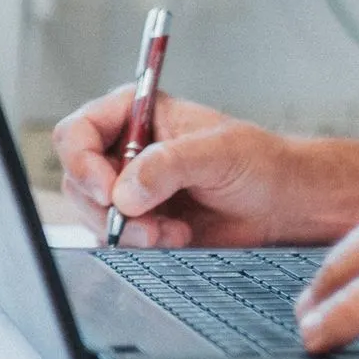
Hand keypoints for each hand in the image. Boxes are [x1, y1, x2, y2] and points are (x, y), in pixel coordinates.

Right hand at [52, 86, 319, 247]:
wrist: (281, 204)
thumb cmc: (258, 162)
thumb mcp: (218, 152)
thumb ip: (169, 164)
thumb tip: (124, 192)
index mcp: (136, 113)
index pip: (77, 132)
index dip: (81, 162)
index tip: (107, 190)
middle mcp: (124, 149)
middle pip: (78, 180)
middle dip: (109, 208)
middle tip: (147, 223)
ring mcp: (129, 188)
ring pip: (93, 214)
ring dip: (129, 231)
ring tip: (173, 231)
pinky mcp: (139, 222)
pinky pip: (114, 239)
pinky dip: (140, 245)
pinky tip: (177, 237)